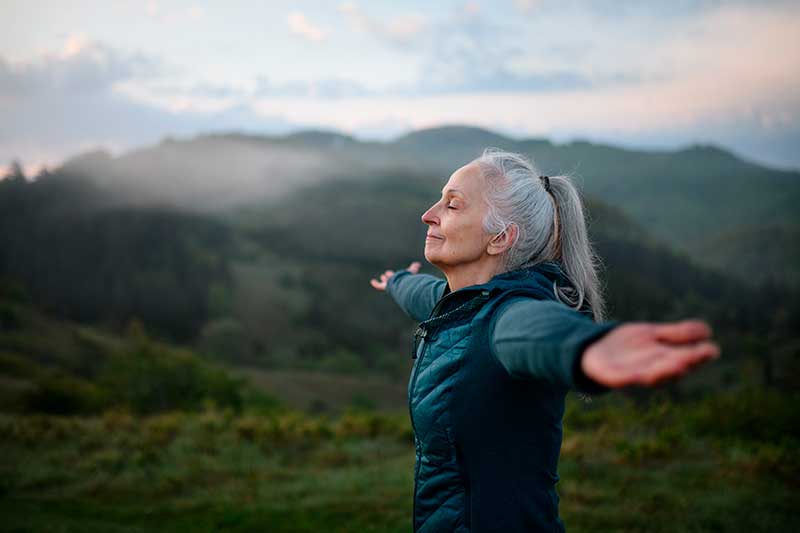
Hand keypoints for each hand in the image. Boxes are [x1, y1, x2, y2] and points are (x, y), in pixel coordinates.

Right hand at [370, 261, 420, 290]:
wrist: (403, 286)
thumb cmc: (408, 280)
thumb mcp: (411, 272)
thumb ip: (414, 268)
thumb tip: (418, 264)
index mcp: (401, 279)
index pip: (398, 276)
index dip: (396, 274)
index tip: (394, 272)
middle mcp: (395, 283)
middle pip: (392, 279)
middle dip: (390, 277)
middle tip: (387, 275)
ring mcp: (390, 285)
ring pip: (386, 282)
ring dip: (385, 279)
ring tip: (383, 277)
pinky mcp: (385, 287)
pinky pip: (379, 286)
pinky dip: (376, 284)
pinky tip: (372, 282)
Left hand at [581, 320, 720, 387]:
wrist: (593, 349)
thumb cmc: (628, 345)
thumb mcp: (653, 335)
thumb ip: (677, 334)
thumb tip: (707, 330)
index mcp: (664, 360)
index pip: (685, 358)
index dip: (698, 356)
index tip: (712, 349)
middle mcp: (652, 370)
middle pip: (670, 368)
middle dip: (684, 363)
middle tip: (699, 356)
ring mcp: (632, 374)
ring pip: (650, 376)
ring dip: (664, 372)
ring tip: (679, 364)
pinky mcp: (612, 377)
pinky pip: (622, 379)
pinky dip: (631, 378)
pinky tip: (640, 375)